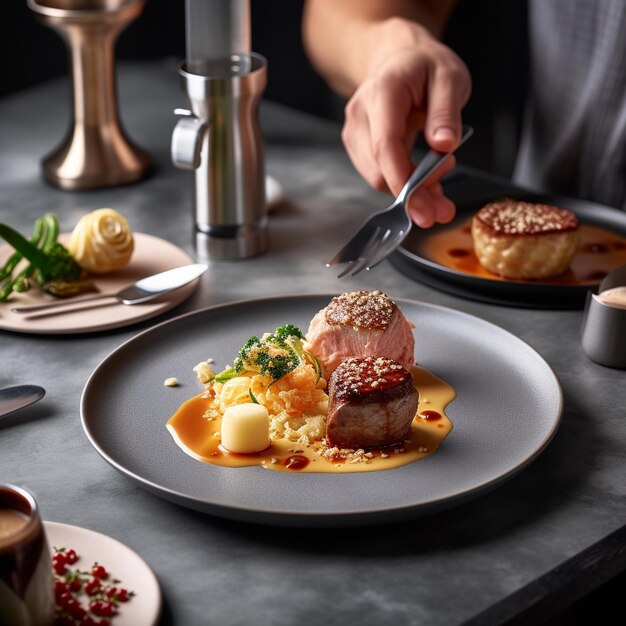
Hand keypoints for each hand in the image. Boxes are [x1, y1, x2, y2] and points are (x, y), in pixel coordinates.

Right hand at [341, 21, 470, 226]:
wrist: (399, 60)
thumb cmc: (424, 66)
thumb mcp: (449, 77)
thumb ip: (446, 111)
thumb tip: (444, 145)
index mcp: (382, 93)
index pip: (385, 145)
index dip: (402, 179)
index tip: (422, 206)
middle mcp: (360, 115)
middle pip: (379, 170)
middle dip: (412, 195)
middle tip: (444, 209)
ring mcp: (355, 133)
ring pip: (377, 178)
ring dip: (410, 192)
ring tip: (440, 190)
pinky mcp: (358, 148)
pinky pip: (379, 175)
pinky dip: (403, 185)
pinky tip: (425, 181)